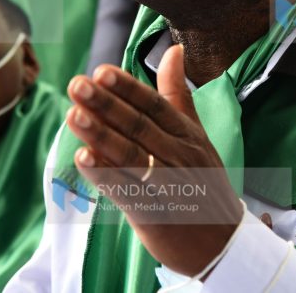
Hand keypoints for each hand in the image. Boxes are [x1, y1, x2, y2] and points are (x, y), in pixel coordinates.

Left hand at [65, 45, 243, 275]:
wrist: (222, 245)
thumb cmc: (204, 185)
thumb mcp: (197, 137)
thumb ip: (178, 96)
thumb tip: (173, 51)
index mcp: (188, 136)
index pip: (155, 105)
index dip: (127, 88)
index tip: (101, 70)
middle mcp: (179, 157)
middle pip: (139, 126)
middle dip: (106, 104)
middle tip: (77, 84)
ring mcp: (167, 186)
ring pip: (130, 155)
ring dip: (100, 134)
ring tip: (73, 114)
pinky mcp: (154, 215)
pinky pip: (125, 191)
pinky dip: (104, 174)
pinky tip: (82, 158)